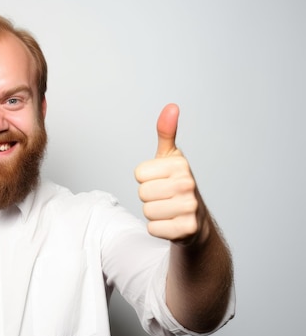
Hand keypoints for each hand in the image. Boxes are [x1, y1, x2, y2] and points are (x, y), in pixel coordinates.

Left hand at [135, 104, 199, 241]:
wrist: (196, 221)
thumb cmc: (177, 185)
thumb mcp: (170, 157)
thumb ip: (166, 132)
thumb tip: (171, 106)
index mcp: (180, 165)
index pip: (139, 174)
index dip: (145, 179)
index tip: (161, 181)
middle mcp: (188, 184)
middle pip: (142, 193)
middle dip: (149, 197)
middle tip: (164, 198)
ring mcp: (189, 207)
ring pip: (147, 211)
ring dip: (153, 214)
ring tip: (168, 210)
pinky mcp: (186, 229)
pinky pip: (152, 228)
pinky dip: (158, 228)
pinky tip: (171, 224)